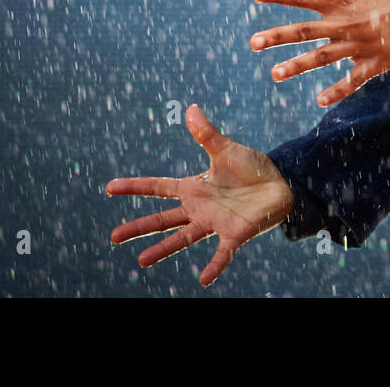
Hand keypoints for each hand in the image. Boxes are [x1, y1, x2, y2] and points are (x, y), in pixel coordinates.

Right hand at [106, 104, 293, 287]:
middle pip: (162, 219)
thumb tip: (191, 109)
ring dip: (163, 250)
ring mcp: (214, 223)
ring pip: (183, 238)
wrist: (280, 183)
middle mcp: (199, 209)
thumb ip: (207, 134)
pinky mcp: (235, 234)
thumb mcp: (226, 149)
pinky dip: (214, 266)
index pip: (158, 187)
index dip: (134, 187)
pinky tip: (204, 279)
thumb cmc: (251, 168)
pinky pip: (222, 253)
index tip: (109, 188)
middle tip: (113, 237)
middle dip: (138, 227)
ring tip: (142, 261)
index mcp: (194, 188)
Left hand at [251, 0, 389, 105]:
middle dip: (277, 36)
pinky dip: (337, 91)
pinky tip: (320, 100)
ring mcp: (359, 44)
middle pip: (305, 30)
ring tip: (274, 74)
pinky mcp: (376, 62)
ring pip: (322, 58)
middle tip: (253, 42)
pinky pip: (353, 80)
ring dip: (297, 65)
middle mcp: (345, 23)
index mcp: (342, 0)